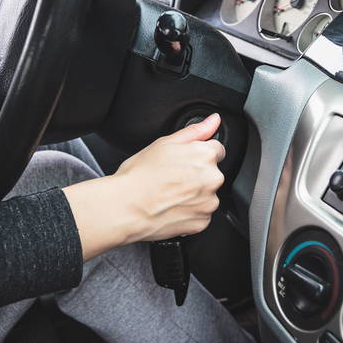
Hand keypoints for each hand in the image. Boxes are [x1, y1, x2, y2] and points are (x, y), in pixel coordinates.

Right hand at [63, 114, 225, 260]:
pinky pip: (201, 213)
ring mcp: (208, 203)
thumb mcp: (165, 143)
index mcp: (205, 156)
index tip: (184, 161)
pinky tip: (172, 206)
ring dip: (195, 194)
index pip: (217, 150)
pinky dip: (190, 211)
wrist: (126, 207)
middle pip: (213, 173)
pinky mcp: (202, 222)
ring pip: (207, 194)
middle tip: (172, 177)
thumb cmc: (140, 175)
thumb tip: (213, 120)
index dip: (198, 154)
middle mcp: (212, 179)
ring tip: (170, 193)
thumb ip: (195, 131)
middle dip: (197, 174)